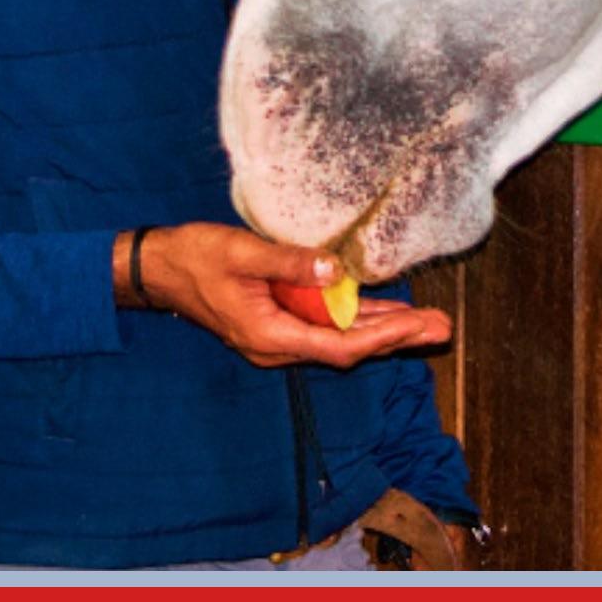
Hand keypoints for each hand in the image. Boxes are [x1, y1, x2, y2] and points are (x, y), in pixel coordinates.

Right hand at [112, 222, 451, 368]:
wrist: (160, 268)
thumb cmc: (197, 257)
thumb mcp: (241, 253)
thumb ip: (286, 263)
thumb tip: (332, 271)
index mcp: (269, 335)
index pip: (337, 346)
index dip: (381, 339)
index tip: (416, 328)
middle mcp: (277, 345)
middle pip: (347, 347)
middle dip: (396, 337)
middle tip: (442, 327)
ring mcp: (277, 336)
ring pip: (339, 337)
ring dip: (382, 329)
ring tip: (426, 321)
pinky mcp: (277, 321)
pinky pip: (324, 325)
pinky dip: (355, 317)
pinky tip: (383, 309)